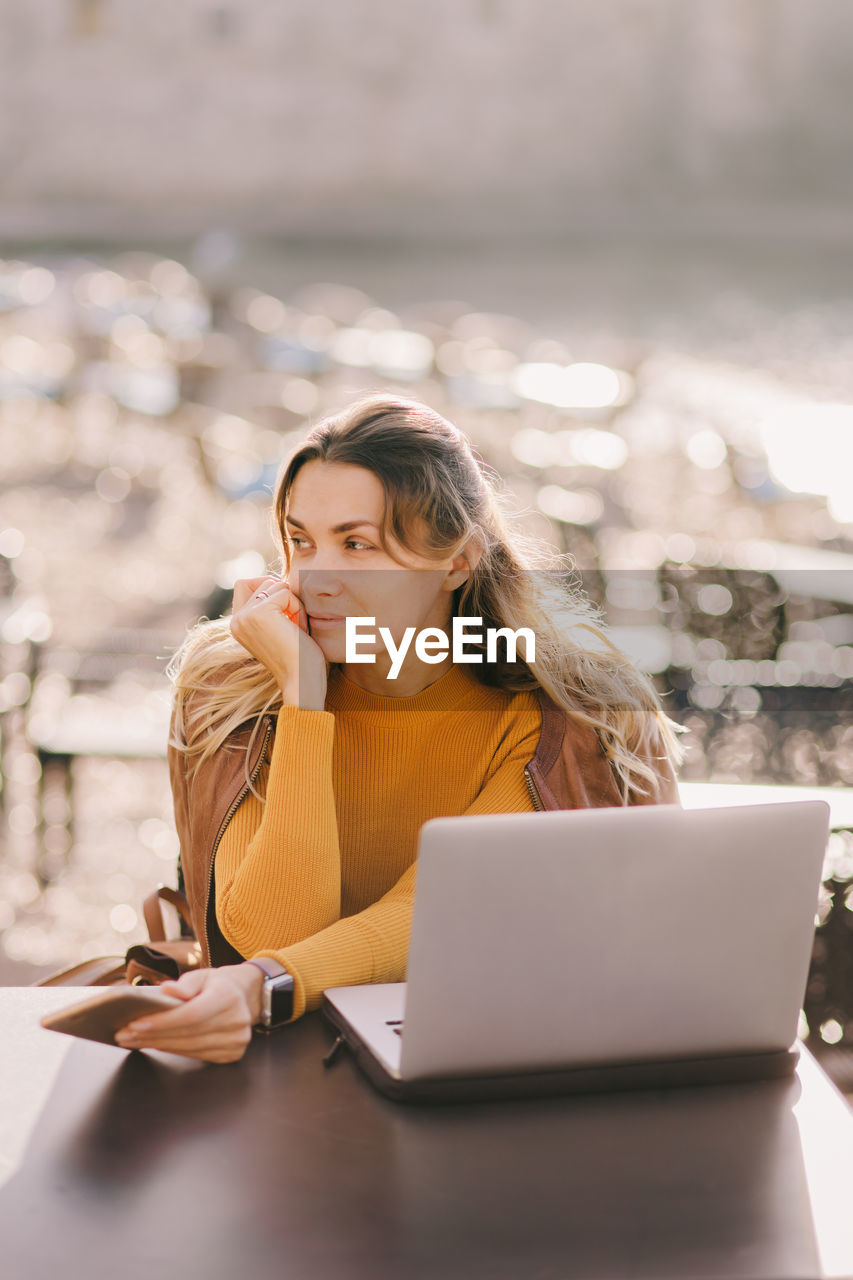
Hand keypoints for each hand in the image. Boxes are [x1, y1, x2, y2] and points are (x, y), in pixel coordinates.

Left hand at [114, 964, 264, 1062]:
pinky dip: (172, 1050)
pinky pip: (195, 1056)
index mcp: (229, 997)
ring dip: (157, 1045)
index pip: (192, 1014)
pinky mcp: (231, 1055)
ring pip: (188, 1048)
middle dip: (152, 1035)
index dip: (163, 1021)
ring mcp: (236, 1041)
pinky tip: (155, 1044)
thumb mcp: (202, 975)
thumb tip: (166, 992)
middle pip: (187, 1034)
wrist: (244, 997)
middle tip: (124, 1034)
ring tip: (133, 1040)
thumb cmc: (217, 985)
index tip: (135, 1024)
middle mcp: (236, 1021)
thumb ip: (185, 983)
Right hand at [229, 575, 326, 708]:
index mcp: (237, 625)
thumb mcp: (277, 628)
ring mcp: (246, 616)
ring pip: (276, 586)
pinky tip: (300, 630)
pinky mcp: (260, 613)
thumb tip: (276, 581)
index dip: (270, 589)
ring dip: (294, 604)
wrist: (301, 681)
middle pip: (264, 582)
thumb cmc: (298, 658)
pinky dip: (299, 609)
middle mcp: (236, 620)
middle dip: (286, 599)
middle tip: (295, 626)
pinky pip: (286, 593)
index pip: (245, 584)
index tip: (285, 615)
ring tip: (297, 629)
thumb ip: (270, 607)